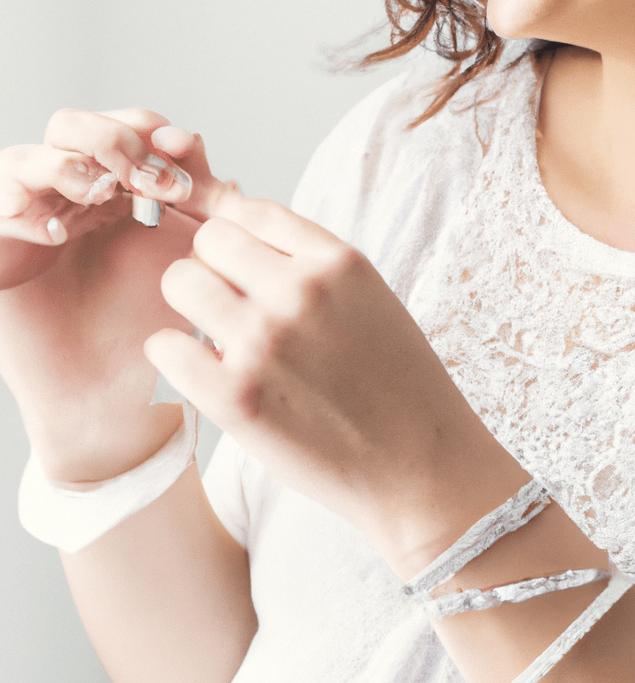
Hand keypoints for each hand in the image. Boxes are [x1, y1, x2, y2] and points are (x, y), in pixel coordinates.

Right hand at [0, 109, 234, 480]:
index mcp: (118, 196)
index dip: (149, 132)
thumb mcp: (187, 274)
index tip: (187, 153)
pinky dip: (23, 207)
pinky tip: (60, 230)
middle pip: (74, 130)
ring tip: (104, 193)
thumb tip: (235, 184)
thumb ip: (205, 228)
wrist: (115, 403)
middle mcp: (69, 201)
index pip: (124, 134)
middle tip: (151, 176)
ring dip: (70, 165)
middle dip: (112, 140)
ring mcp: (27, 222)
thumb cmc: (155, 338)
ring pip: (27, 159)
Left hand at [145, 195, 527, 571]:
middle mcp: (302, 291)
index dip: (239, 239)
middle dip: (213, 271)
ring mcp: (265, 341)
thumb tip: (246, 247)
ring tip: (220, 343)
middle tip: (231, 311)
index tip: (241, 268)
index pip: (253, 211)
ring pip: (179, 283)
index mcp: (341, 263)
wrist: (422, 470)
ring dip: (191, 310)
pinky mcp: (235, 396)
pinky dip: (174, 359)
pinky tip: (207, 376)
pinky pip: (164, 347)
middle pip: (209, 241)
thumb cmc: (402, 394)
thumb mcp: (376, 306)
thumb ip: (317, 273)